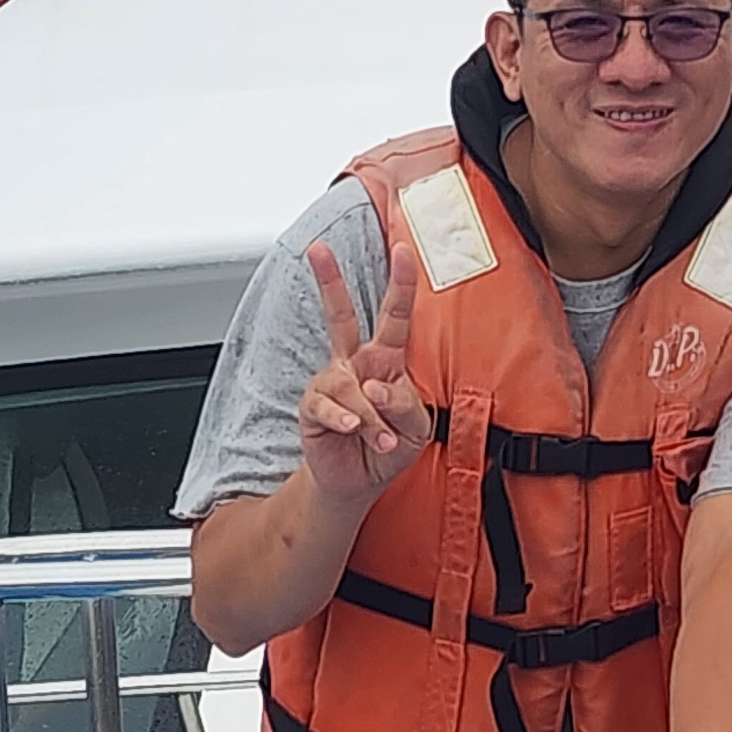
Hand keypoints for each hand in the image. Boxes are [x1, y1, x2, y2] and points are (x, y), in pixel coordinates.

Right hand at [299, 233, 434, 506]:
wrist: (359, 482)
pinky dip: (347, 420)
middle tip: (318, 249)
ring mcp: (332, 383)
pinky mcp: (313, 407)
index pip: (395, 315)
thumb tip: (378, 386)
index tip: (404, 250)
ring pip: (350, 385)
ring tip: (381, 438)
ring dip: (370, 416)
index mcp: (386, 359)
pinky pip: (329, 407)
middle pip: (341, 315)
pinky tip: (354, 429)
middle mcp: (356, 363)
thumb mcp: (417, 428)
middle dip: (329, 280)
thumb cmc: (390, 446)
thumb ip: (406, 405)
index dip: (402, 283)